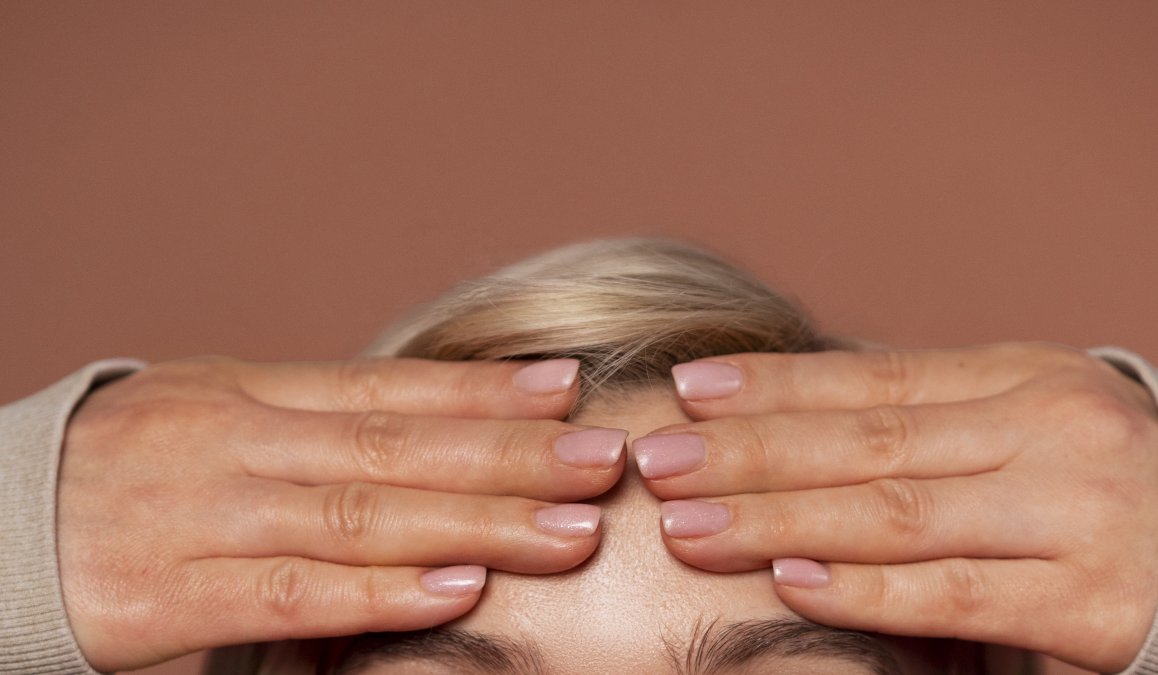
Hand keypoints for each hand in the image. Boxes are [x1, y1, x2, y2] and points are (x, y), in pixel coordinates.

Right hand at [59, 356, 625, 671]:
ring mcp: (201, 516)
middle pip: (395, 448)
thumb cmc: (130, 467)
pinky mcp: (165, 596)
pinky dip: (378, 593)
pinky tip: (455, 591)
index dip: (482, 392)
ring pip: (358, 515)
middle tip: (602, 459)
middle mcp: (234, 442)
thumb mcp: (218, 416)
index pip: (387, 388)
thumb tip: (443, 422)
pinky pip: (290, 594)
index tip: (568, 389)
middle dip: (509, 456)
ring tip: (565, 529)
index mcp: (249, 391)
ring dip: (473, 524)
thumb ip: (319, 423)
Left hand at [633, 343, 1157, 671]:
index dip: (776, 385)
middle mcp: (1049, 433)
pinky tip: (788, 581)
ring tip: (689, 523)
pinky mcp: (1094, 603)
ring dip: (780, 519)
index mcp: (1023, 378)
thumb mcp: (1024, 424)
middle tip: (656, 460)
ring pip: (896, 514)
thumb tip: (790, 419)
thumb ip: (927, 424)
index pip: (874, 378)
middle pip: (868, 442)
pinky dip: (865, 591)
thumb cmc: (1102, 484)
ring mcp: (1075, 515)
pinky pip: (955, 596)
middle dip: (751, 453)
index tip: (688, 390)